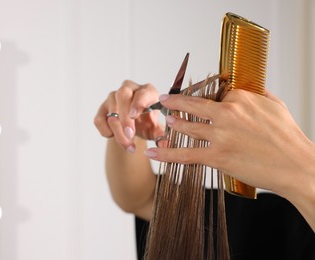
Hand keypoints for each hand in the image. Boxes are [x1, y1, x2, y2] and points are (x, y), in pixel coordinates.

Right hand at [94, 80, 164, 151]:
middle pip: (122, 96)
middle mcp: (128, 90)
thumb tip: (164, 144)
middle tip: (130, 135)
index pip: (142, 92)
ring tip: (129, 146)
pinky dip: (106, 131)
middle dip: (125, 117)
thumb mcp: (155, 129)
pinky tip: (114, 137)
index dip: (138, 103)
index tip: (135, 115)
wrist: (133, 125)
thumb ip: (160, 135)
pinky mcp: (102, 109)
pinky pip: (99, 120)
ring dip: (118, 132)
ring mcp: (112, 98)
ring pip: (111, 113)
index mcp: (146, 91)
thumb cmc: (146, 122)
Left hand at [145, 89, 314, 197]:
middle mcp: (227, 113)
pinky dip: (166, 154)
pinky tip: (152, 154)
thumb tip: (246, 89)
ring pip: (188, 128)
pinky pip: (185, 154)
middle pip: (193, 105)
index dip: (202, 98)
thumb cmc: (287, 136)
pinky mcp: (217, 156)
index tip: (193, 99)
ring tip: (166, 122)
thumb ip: (256, 94)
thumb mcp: (274, 105)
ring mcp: (220, 135)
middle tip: (164, 100)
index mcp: (240, 98)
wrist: (296, 166)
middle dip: (175, 102)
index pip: (213, 94)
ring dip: (174, 125)